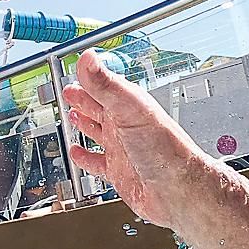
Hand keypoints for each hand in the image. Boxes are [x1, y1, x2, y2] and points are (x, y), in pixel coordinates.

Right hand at [63, 49, 210, 228]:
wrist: (180, 190)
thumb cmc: (166, 149)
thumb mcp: (129, 109)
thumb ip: (105, 84)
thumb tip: (87, 58)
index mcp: (127, 107)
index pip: (104, 86)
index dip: (88, 78)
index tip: (75, 70)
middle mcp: (125, 126)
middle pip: (99, 108)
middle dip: (83, 99)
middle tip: (69, 92)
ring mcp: (121, 149)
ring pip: (97, 132)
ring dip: (84, 124)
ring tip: (73, 116)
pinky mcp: (118, 172)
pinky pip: (96, 162)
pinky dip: (83, 157)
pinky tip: (78, 154)